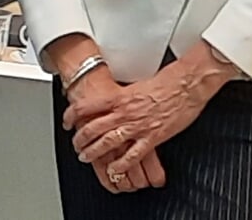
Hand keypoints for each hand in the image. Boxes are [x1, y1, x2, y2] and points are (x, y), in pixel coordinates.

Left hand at [64, 67, 169, 193]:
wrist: (185, 85)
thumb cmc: (164, 82)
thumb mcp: (133, 86)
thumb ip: (120, 97)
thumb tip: (110, 102)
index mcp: (117, 97)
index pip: (85, 107)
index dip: (70, 116)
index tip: (67, 122)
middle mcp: (123, 112)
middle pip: (92, 128)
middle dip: (80, 139)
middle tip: (76, 146)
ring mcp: (137, 126)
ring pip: (108, 142)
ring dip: (94, 152)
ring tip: (86, 157)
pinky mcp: (153, 137)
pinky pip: (133, 155)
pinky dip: (121, 164)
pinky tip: (114, 169)